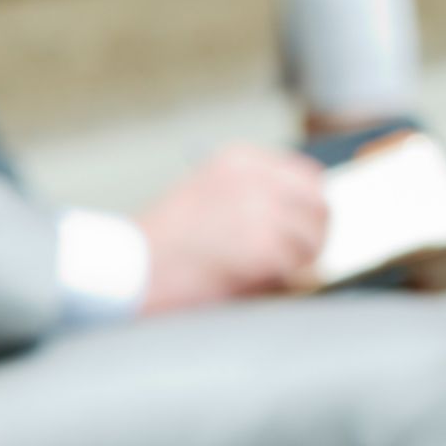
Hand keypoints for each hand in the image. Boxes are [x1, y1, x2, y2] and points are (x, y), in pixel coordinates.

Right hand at [135, 145, 329, 314]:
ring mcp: (262, 211)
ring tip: (279, 276)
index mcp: (241, 160)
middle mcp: (256, 179)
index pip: (308, 176)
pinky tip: (265, 286)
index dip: (311, 206)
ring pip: (314, 238)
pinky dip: (289, 281)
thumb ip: (251, 195)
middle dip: (314, 236)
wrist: (127, 267)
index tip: (308, 227)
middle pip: (319, 206)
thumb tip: (297, 218)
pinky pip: (298, 267)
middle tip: (303, 260)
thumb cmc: (161, 241)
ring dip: (303, 261)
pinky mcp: (264, 248)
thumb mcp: (206, 194)